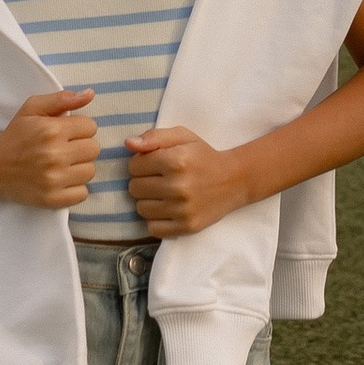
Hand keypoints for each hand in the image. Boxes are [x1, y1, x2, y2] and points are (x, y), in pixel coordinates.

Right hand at [0, 89, 98, 210]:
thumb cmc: (16, 135)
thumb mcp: (33, 108)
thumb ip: (62, 99)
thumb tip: (90, 94)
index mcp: (52, 130)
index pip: (91, 127)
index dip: (79, 128)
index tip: (66, 133)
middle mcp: (55, 155)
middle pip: (94, 149)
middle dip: (81, 146)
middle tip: (64, 148)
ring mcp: (54, 179)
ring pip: (90, 171)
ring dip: (79, 167)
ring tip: (62, 164)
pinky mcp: (53, 199)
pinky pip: (83, 193)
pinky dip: (75, 188)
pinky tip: (61, 180)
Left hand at [123, 124, 248, 237]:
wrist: (235, 180)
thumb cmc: (204, 156)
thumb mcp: (183, 137)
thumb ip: (154, 137)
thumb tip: (129, 144)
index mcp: (176, 161)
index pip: (134, 166)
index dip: (141, 163)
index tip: (155, 164)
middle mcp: (178, 186)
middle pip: (134, 188)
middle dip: (143, 181)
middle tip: (160, 179)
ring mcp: (183, 209)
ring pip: (141, 208)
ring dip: (148, 200)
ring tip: (164, 194)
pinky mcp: (187, 227)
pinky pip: (153, 228)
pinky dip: (156, 219)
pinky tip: (168, 209)